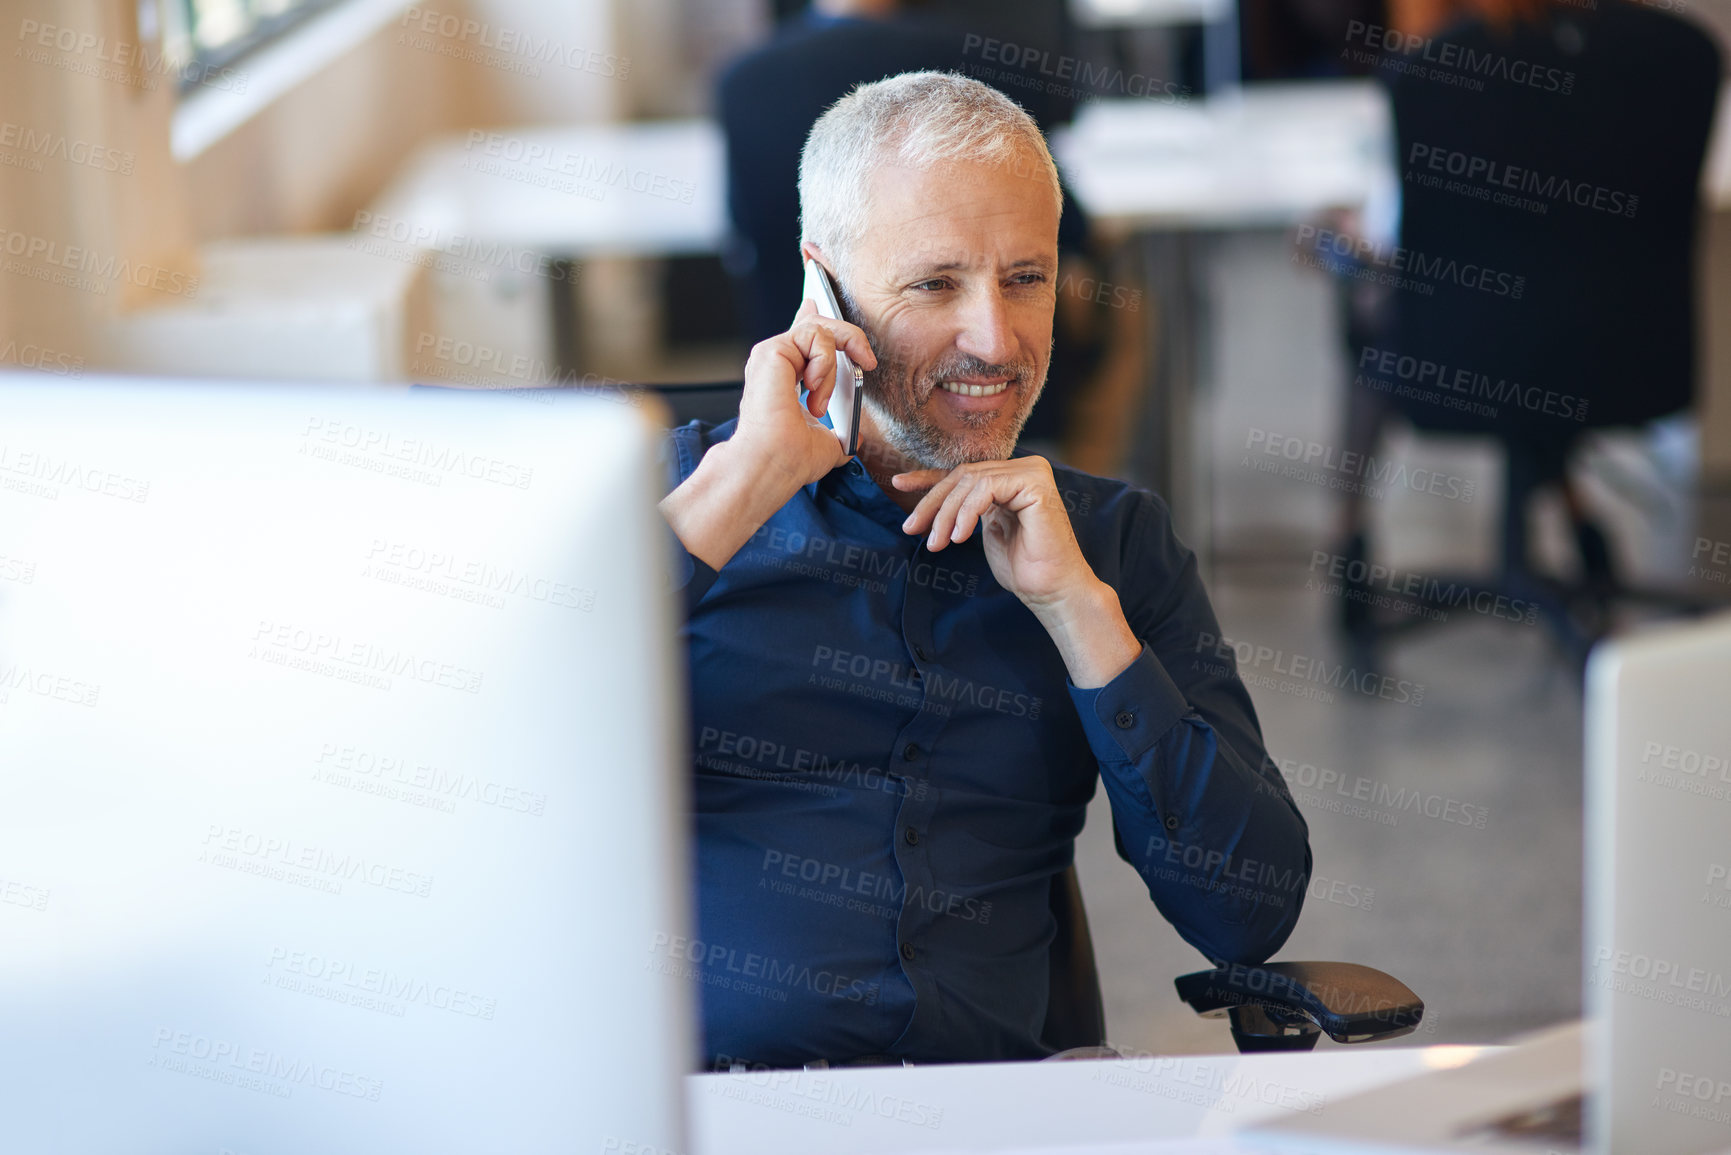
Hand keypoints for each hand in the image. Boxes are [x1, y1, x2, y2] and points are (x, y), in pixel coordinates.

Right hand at [659, 299, 876, 572]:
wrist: (770, 467)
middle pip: (816, 323)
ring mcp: (772, 354)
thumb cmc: (789, 461)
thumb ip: (840, 431)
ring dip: (833, 365)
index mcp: (786, 377)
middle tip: (867, 361)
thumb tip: (855, 439)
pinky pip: (815, 337)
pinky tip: (814, 394)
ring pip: (819, 329)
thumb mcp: (828, 442)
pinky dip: (825, 365)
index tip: (818, 299)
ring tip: (821, 400)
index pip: (802, 335)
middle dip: (849, 335)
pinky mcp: (773, 351)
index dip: (813, 313)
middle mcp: (776, 361)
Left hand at [893, 456, 1092, 611]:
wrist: (1051, 591)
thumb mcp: (982, 531)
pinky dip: (967, 512)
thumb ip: (965, 509)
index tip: (899, 484)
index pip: (962, 473)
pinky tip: (960, 537)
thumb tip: (929, 502)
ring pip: (970, 481)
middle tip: (912, 529)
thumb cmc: (1023, 568)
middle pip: (962, 476)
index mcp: (1012, 478)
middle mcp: (1024, 469)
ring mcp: (1032, 473)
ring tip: (937, 543)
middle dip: (932, 504)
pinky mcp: (1035, 483)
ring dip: (947, 514)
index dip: (928, 479)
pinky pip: (986, 488)